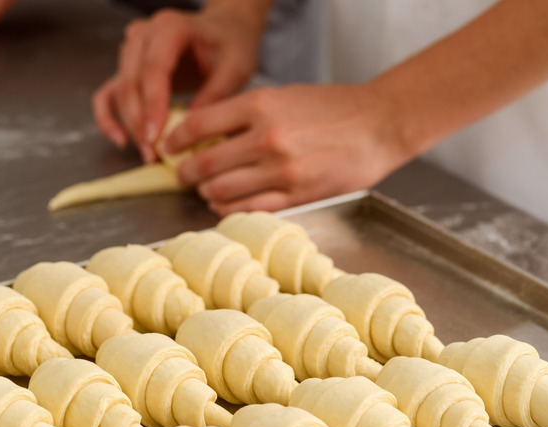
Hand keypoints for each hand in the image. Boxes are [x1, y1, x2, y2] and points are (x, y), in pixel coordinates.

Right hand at [92, 5, 267, 162]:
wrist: (224, 31)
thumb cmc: (231, 46)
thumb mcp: (235, 68)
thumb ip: (214, 95)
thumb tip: (189, 129)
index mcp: (171, 27)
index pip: (153, 68)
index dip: (152, 105)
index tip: (155, 137)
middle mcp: (144, 35)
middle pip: (132, 82)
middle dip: (139, 122)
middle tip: (153, 153)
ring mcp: (131, 51)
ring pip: (120, 91)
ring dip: (129, 125)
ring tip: (148, 154)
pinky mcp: (128, 69)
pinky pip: (108, 94)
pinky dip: (108, 118)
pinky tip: (122, 141)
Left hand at [162, 84, 417, 214]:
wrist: (380, 123)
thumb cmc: (333, 107)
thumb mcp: (284, 96)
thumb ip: (246, 114)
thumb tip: (206, 134)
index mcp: (260, 106)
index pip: (198, 125)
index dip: (175, 140)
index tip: (167, 148)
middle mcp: (267, 138)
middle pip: (205, 164)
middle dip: (185, 173)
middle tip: (181, 175)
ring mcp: (282, 170)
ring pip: (223, 191)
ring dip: (207, 194)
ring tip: (206, 190)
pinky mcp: (298, 195)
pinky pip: (250, 209)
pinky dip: (231, 209)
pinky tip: (227, 205)